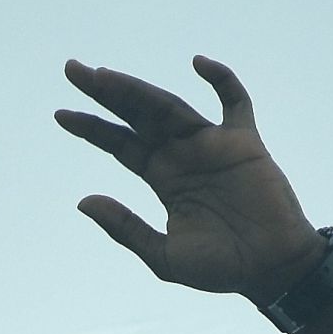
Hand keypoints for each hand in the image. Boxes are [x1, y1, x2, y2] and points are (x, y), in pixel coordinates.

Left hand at [57, 56, 332, 306]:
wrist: (271, 270)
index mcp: (163, 178)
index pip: (120, 144)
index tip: (61, 114)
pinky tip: (198, 63)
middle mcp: (183, 155)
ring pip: (169, 106)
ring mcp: (212, 144)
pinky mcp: (244, 142)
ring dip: (137, 89)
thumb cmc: (221, 268)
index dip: (91, 129)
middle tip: (73, 70)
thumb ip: (125, 227)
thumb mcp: (163, 255)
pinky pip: (234, 101)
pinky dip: (222, 79)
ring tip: (104, 76)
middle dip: (106, 94)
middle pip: (137, 116)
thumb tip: (83, 201)